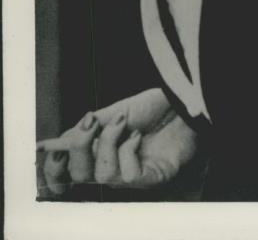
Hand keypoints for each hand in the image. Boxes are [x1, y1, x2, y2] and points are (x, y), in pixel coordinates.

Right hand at [37, 88, 199, 195]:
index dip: (54, 168)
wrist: (184, 103)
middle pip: (79, 176)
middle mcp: (113, 167)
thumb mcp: (114, 112)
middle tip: (91, 122)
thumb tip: (55, 139)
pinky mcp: (151, 178)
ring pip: (102, 176)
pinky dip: (129, 149)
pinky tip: (139, 135)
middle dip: (78, 148)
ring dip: (108, 143)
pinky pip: (128, 175)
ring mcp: (132, 175)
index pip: (69, 172)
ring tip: (124, 122)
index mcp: (100, 152)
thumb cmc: (153, 109)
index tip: (50, 147)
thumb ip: (86, 128)